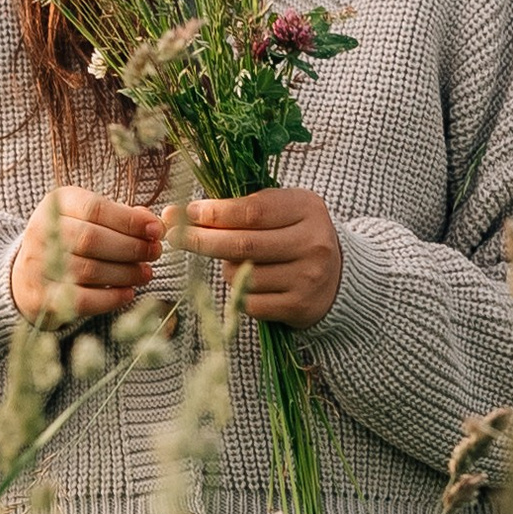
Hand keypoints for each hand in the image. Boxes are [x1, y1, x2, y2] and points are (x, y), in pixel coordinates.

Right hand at [8, 187, 163, 320]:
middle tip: (154, 253)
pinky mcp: (39, 297)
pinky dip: (110, 298)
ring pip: (89, 270)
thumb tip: (154, 223)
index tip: (156, 230)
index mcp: (56, 204)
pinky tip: (128, 293)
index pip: (94, 208)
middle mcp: (41, 231)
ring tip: (145, 273)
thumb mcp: (90, 219)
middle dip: (131, 247)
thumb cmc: (71, 242)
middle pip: (91, 239)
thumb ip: (121, 218)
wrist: (28, 275)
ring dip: (126, 273)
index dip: (129, 220)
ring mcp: (36, 265)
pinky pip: (82, 299)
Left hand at [182, 186, 343, 324]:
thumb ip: (242, 207)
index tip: (185, 212)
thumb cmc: (296, 235)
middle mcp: (312, 243)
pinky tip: (247, 284)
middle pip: (243, 244)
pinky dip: (238, 293)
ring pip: (242, 275)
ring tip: (235, 263)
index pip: (252, 211)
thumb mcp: (282, 209)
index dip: (214, 213)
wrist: (338, 276)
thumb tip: (182, 213)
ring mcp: (308, 277)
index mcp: (307, 208)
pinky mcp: (299, 306)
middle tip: (174, 237)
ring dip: (225, 269)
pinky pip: (250, 302)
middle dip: (201, 240)